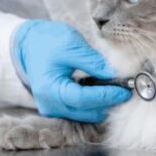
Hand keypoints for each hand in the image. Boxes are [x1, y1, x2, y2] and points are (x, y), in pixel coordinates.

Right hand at [12, 20, 131, 122]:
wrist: (28, 45)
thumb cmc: (47, 41)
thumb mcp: (70, 44)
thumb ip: (92, 62)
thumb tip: (114, 75)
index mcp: (49, 89)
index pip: (82, 99)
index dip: (105, 96)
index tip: (124, 90)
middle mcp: (49, 105)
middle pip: (85, 111)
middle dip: (108, 102)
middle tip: (126, 89)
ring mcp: (53, 109)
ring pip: (85, 114)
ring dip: (102, 104)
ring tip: (117, 89)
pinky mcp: (58, 108)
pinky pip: (80, 110)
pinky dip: (94, 103)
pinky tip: (105, 91)